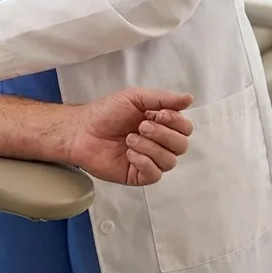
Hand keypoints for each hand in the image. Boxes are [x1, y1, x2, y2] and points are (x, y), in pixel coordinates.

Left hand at [62, 88, 193, 185]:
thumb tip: (189, 98)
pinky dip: (144, 161)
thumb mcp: (135, 97)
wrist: (82, 130)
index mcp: (161, 124)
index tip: (157, 114)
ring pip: (170, 161)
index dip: (176, 122)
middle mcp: (158, 143)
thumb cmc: (106, 112)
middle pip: (182, 145)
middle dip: (162, 134)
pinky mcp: (139, 175)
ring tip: (130, 139)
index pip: (185, 128)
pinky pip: (155, 174)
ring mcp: (150, 160)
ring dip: (150, 147)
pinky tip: (129, 154)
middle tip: (141, 126)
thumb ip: (163, 98)